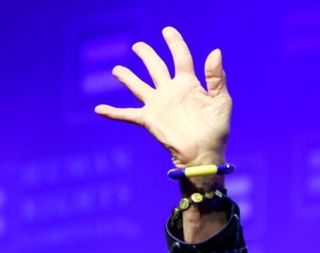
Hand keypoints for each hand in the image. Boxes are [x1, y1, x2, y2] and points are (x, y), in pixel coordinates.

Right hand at [94, 26, 230, 166]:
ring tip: (116, 70)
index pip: (180, 58)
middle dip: (146, 55)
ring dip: (127, 78)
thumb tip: (215, 51)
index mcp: (188, 84)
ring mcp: (158, 105)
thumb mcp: (221, 100)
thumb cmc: (216, 129)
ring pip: (138, 86)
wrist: (204, 154)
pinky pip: (127, 115)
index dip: (175, 43)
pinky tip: (99, 109)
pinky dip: (113, 113)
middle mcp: (170, 91)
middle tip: (137, 46)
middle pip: (155, 67)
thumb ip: (216, 77)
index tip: (167, 31)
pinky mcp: (149, 120)